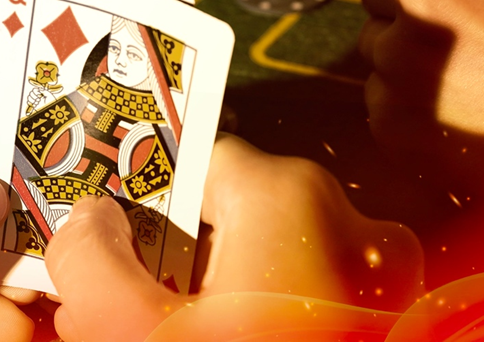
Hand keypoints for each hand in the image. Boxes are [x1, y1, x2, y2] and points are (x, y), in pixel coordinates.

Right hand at [43, 134, 424, 341]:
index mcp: (286, 196)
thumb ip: (91, 259)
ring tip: (183, 317)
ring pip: (276, 247)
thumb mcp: (130, 330)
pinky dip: (275, 300)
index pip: (196, 159)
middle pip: (234, 207)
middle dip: (179, 247)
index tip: (110, 225)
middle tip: (136, 287)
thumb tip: (90, 221)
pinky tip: (238, 326)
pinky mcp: (393, 311)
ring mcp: (379, 269)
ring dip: (226, 280)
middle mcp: (346, 216)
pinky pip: (315, 283)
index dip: (141, 192)